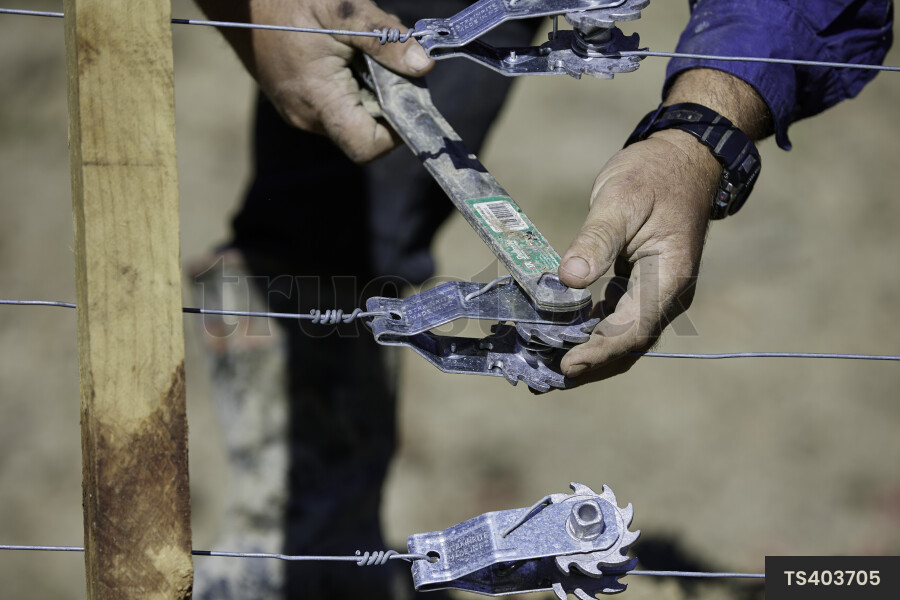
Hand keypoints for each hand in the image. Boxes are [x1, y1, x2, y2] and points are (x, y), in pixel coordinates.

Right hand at [197, 0, 432, 161]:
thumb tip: (424, 65)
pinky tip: (341, 54)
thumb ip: (384, 40)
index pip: (368, 147)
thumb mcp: (343, 11)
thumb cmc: (286, 1)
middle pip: (364, 131)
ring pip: (352, 117)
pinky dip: (349, 85)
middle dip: (384, 99)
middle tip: (383, 58)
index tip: (405, 94)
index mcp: (320, 101)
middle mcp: (308, 118)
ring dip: (367, 90)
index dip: (395, 131)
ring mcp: (299, 113)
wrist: (239, 1)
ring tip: (357, 50)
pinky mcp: (296, 104)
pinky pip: (335, 106)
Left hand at [556, 69, 771, 383]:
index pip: (633, 331)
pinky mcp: (642, 288)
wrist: (683, 158)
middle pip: (627, 346)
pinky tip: (560, 338)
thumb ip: (596, 241)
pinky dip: (590, 333)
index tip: (564, 365)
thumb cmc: (653, 175)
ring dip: (586, 354)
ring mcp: (656, 294)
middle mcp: (667, 294)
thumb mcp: (620, 200)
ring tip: (543, 366)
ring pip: (621, 338)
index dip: (598, 352)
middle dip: (587, 365)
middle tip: (541, 379)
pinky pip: (617, 321)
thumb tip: (568, 279)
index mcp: (668, 277)